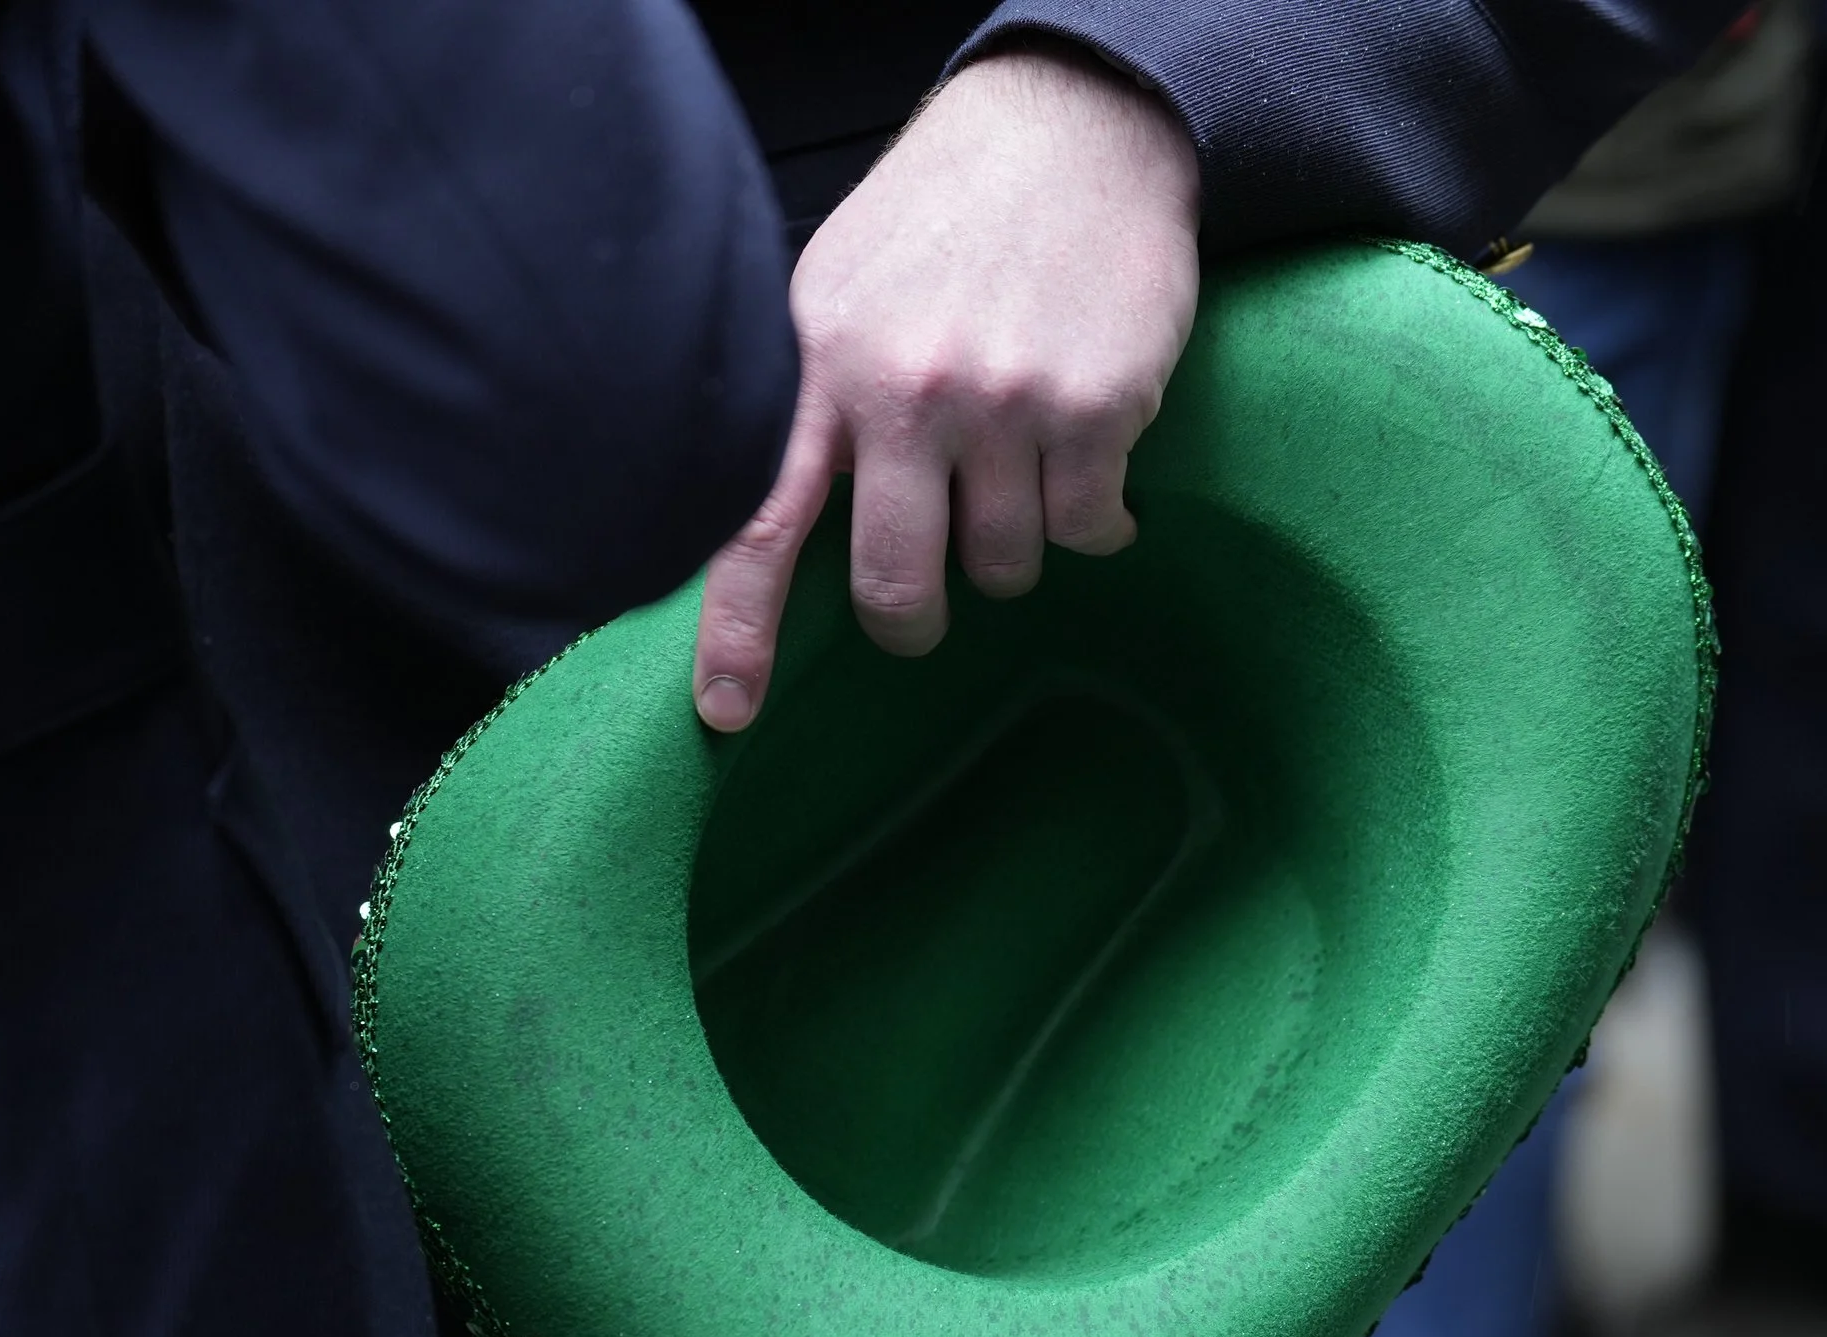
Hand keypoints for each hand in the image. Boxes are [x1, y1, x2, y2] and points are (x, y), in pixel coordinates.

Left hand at [691, 40, 1201, 730]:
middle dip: (912, 619)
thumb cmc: (944, 216)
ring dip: (1013, 545)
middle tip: (924, 610)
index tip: (729, 715)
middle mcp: (906, 392)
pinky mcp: (1098, 409)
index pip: (760, 522)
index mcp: (823, 366)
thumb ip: (810, 399)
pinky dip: (1095, 521)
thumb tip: (768, 516)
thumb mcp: (835, 288)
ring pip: (1005, 566)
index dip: (740, 631)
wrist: (1073, 130)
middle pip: (896, 582)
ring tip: (1018, 470)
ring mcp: (1005, 404)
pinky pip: (1090, 531)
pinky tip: (1088, 460)